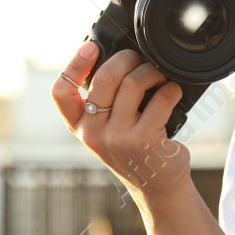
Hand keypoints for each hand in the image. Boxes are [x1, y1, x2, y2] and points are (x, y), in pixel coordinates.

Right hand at [51, 39, 192, 204]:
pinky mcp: (144, 140)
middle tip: (140, 59)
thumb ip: (103, 103)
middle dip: (127, 59)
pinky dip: (171, 90)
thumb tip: (116, 57)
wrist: (158, 188)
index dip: (73, 65)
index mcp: (80, 128)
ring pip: (132, 83)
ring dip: (151, 72)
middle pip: (104, 77)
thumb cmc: (135, 151)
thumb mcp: (108, 130)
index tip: (90, 47)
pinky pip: (160, 99)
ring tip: (159, 76)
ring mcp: (118, 138)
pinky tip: (173, 93)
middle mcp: (94, 134)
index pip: (61, 93)